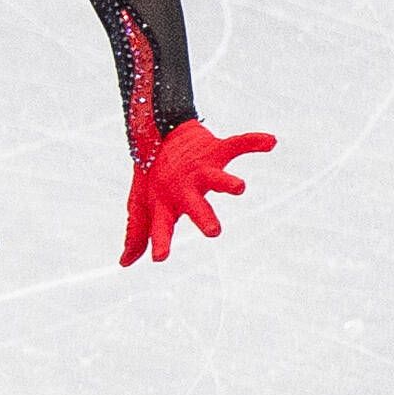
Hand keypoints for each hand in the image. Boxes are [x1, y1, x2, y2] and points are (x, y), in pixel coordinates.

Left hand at [120, 119, 271, 263]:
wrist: (156, 131)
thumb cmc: (151, 176)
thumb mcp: (142, 204)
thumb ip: (139, 233)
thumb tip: (123, 263)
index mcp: (165, 202)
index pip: (161, 226)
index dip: (160, 241)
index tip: (159, 258)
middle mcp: (183, 188)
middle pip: (194, 205)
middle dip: (203, 217)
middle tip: (214, 231)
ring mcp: (200, 169)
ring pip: (215, 177)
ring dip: (226, 183)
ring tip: (240, 187)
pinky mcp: (213, 150)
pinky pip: (236, 144)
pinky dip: (252, 142)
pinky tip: (270, 141)